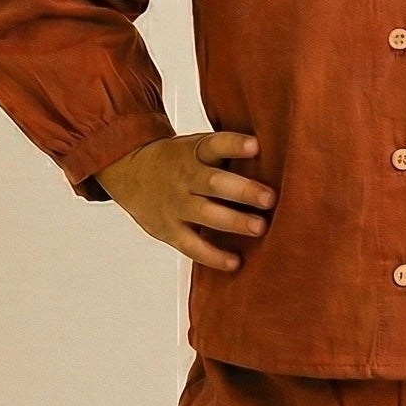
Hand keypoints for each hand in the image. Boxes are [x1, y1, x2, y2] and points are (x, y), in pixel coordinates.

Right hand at [95, 131, 274, 271]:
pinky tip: (235, 261)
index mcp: (193, 152)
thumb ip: (226, 151)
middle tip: (269, 198)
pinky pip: (192, 246)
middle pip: (214, 183)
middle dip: (243, 191)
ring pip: (205, 214)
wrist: (129, 171)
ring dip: (233, 222)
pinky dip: (213, 256)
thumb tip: (277, 153)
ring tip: (259, 227)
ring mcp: (176, 205)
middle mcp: (185, 177)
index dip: (234, 145)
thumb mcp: (195, 146)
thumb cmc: (177, 161)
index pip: (214, 144)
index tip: (255, 145)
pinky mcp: (169, 230)